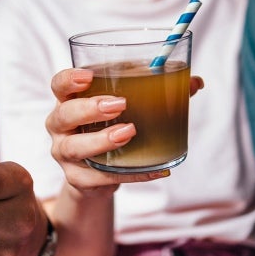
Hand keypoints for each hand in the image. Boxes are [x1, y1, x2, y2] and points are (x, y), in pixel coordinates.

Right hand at [46, 68, 203, 200]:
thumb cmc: (112, 128)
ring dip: (101, 140)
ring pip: (74, 148)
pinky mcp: (79, 179)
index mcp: (70, 100)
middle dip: (89, 109)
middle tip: (120, 105)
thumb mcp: (129, 106)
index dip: (69, 79)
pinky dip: (129, 173)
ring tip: (129, 132)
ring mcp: (65, 154)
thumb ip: (158, 90)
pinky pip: (99, 179)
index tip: (89, 76)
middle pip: (63, 115)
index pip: (59, 85)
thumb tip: (195, 83)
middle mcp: (61, 127)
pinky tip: (154, 169)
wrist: (99, 173)